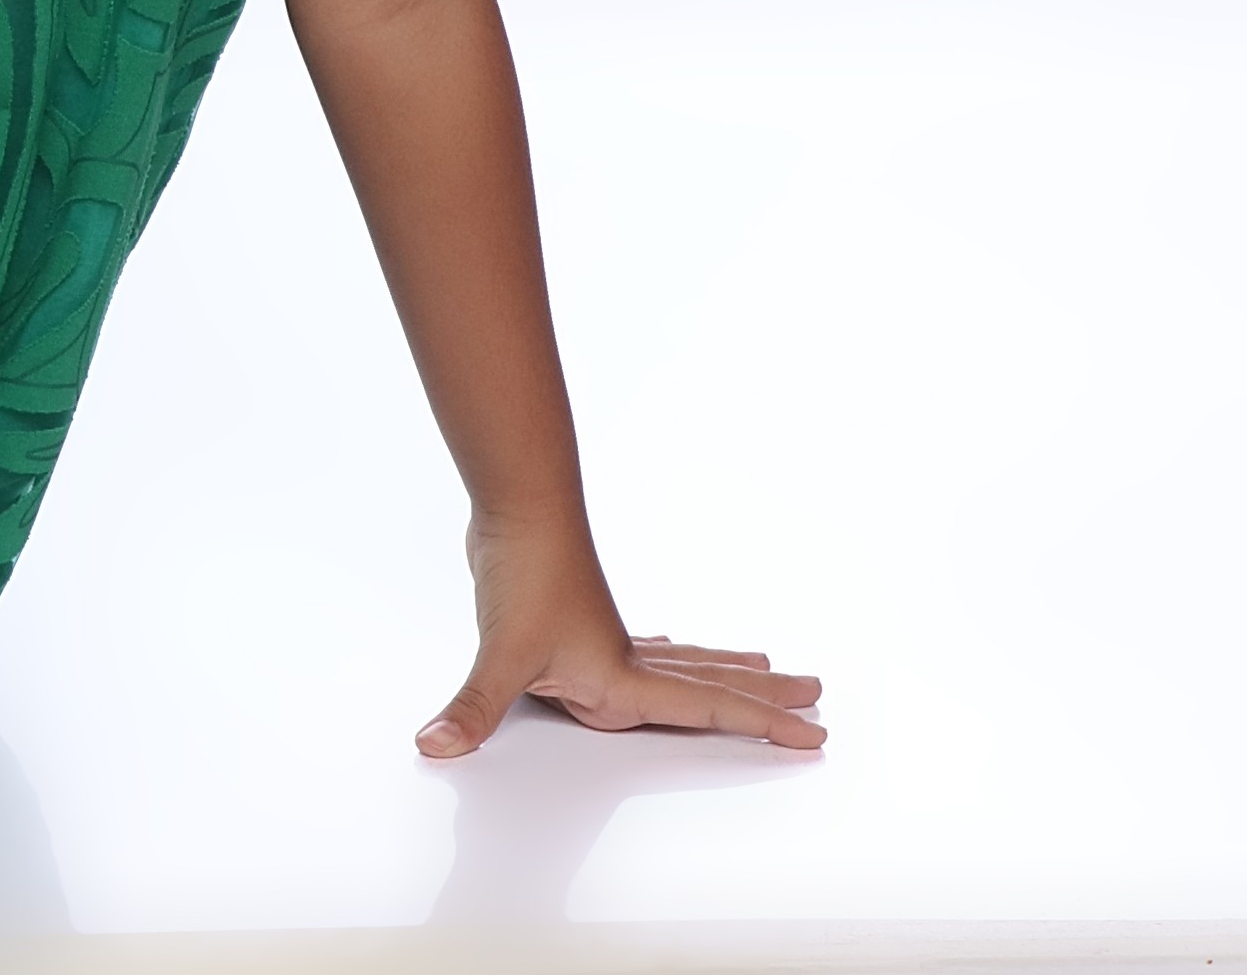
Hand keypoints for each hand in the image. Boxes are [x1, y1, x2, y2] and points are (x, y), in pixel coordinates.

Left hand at [419, 526, 824, 755]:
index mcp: (620, 678)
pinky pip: (640, 644)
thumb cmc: (524, 572)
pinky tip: (664, 646)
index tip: (815, 733)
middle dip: (761, 693)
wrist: (518, 506)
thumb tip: (434, 745)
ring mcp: (604, 634)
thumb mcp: (500, 653)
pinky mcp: (578, 617)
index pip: (708, 709)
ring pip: (681, 658)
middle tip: (816, 693)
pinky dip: (663, 652)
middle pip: (709, 680)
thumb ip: (473, 708)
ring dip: (723, 667)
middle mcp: (622, 658)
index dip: (762, 724)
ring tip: (764, 665)